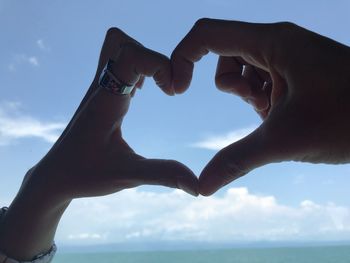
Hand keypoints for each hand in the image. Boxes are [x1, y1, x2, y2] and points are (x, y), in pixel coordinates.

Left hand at [31, 28, 198, 198]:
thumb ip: (164, 175)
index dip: (160, 65)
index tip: (172, 93)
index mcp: (106, 102)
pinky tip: (141, 92)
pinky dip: (136, 68)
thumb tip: (198, 186)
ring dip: (142, 59)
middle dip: (150, 56)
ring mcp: (98, 88)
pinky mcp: (99, 93)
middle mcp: (99, 88)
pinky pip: (117, 63)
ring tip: (155, 87)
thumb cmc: (86, 175)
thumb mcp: (128, 176)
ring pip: (116, 47)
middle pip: (119, 41)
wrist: (55, 176)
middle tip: (162, 85)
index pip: (131, 55)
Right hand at [171, 19, 349, 194]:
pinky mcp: (294, 71)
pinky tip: (289, 113)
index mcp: (273, 42)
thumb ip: (236, 161)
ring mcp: (288, 56)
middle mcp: (278, 42)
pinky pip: (260, 82)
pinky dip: (264, 101)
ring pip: (242, 72)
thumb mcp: (284, 140)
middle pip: (223, 57)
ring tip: (281, 112)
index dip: (182, 58)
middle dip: (234, 91)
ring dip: (250, 97)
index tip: (178, 91)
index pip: (207, 34)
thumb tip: (201, 187)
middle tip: (264, 108)